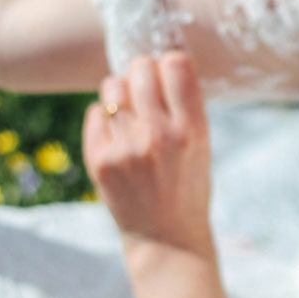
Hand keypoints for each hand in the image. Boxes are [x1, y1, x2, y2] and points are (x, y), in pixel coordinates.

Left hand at [82, 52, 213, 258]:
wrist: (165, 236)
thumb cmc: (188, 184)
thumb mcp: (203, 142)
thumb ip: (185, 104)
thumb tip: (159, 61)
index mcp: (192, 129)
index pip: (176, 64)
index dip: (170, 63)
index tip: (169, 74)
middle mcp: (158, 135)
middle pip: (140, 67)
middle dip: (143, 72)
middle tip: (146, 89)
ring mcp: (125, 148)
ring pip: (113, 86)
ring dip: (122, 92)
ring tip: (130, 112)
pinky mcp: (99, 160)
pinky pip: (95, 112)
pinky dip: (105, 117)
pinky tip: (118, 135)